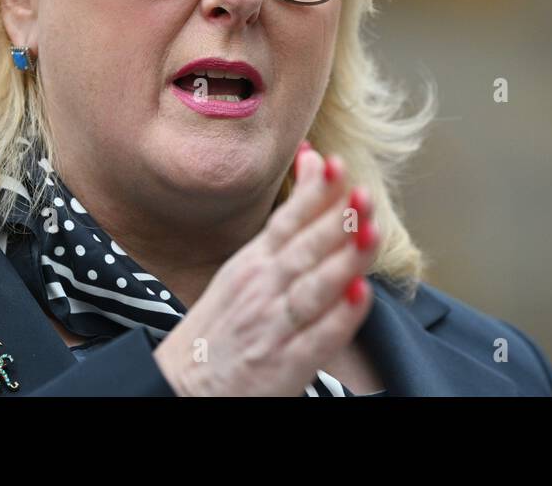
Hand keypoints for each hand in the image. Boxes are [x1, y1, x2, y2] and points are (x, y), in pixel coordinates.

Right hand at [152, 141, 377, 395]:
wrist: (182, 389)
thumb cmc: (220, 327)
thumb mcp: (243, 269)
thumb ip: (285, 225)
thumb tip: (313, 168)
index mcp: (252, 263)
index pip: (286, 220)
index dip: (314, 192)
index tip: (334, 163)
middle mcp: (262, 289)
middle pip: (304, 249)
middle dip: (335, 219)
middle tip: (361, 193)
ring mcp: (274, 328)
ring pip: (314, 288)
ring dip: (344, 259)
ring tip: (369, 233)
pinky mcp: (286, 366)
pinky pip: (318, 339)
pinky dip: (338, 317)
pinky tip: (359, 296)